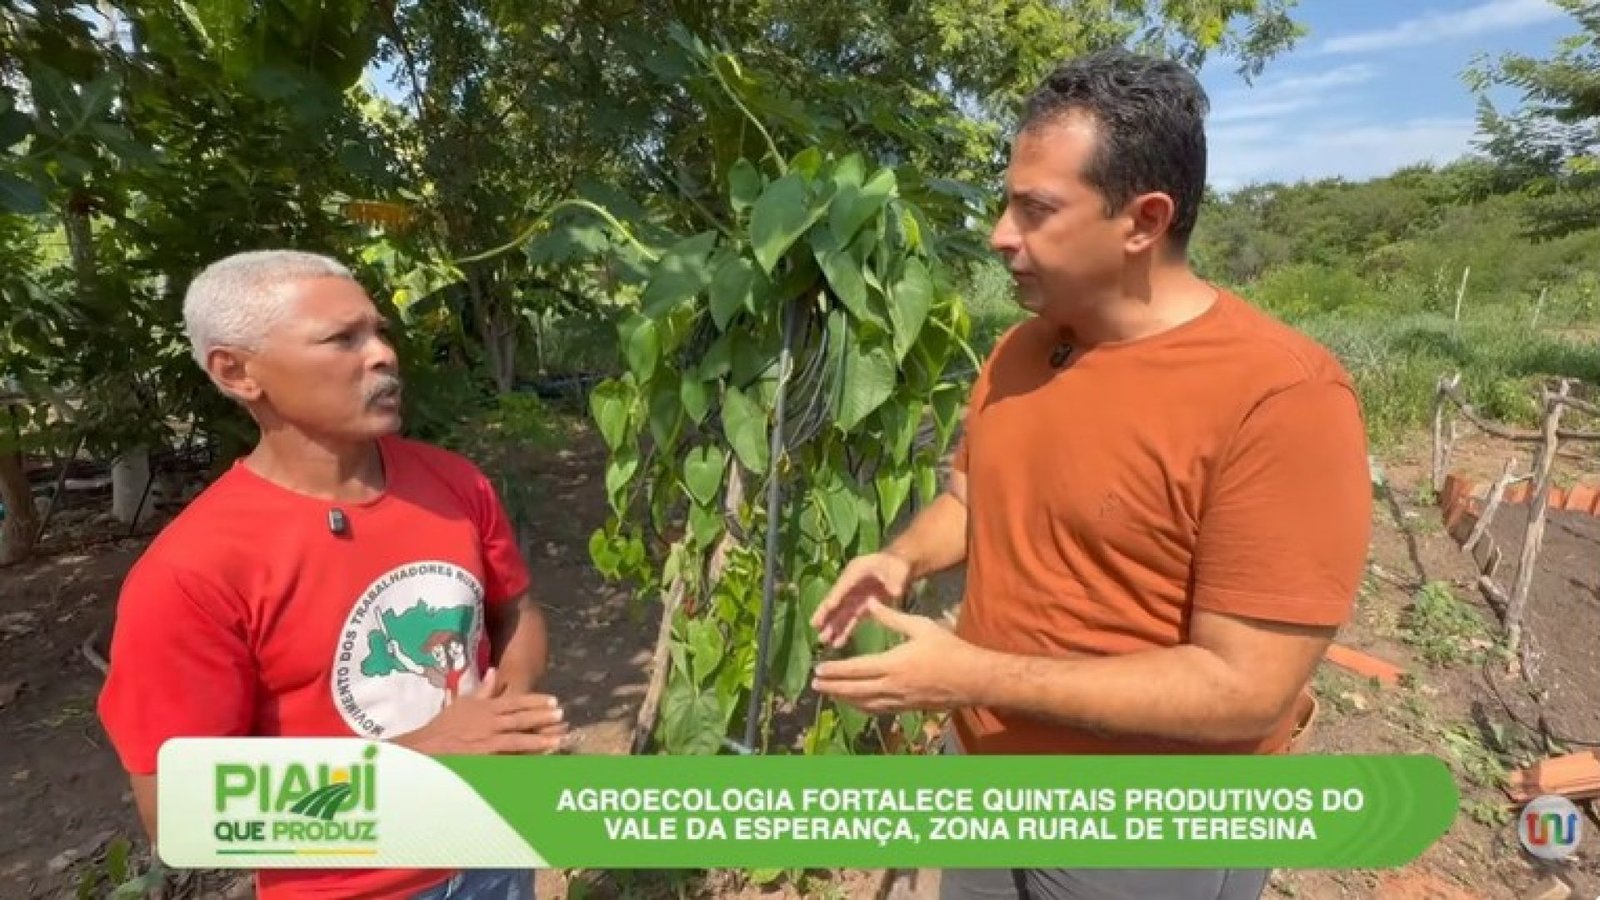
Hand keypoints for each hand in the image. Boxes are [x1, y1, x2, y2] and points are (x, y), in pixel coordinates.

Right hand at [395, 668, 571, 754]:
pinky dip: (524, 758)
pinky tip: (538, 760)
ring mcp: (487, 743)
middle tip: (562, 716)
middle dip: (543, 718)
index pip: (516, 702)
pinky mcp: (484, 760)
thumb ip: (482, 689)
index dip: (536, 701)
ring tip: (558, 739)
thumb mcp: (463, 702)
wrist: (427, 747)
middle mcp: (489, 724)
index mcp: (486, 709)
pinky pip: (508, 759)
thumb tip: (493, 671)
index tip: (553, 701)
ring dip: (539, 740)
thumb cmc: (445, 725)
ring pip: (518, 740)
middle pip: (521, 720)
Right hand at [811, 551, 912, 647]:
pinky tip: (838, 643)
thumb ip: (895, 581)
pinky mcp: (862, 606)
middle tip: (815, 627)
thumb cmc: (896, 564)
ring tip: (824, 641)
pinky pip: (851, 620)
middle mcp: (850, 585)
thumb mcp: (897, 569)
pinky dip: (845, 631)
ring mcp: (855, 596)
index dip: (834, 599)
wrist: (899, 565)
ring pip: (842, 613)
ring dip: (833, 626)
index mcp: (855, 572)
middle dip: (826, 615)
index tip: (826, 609)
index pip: (842, 587)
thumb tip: (895, 592)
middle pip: (836, 601)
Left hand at [811, 599, 985, 713]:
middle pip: (855, 690)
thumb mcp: (921, 626)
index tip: (818, 669)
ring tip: (829, 693)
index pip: (856, 669)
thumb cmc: (949, 648)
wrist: (973, 679)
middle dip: (832, 687)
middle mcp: (893, 686)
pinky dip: (862, 706)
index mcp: (894, 664)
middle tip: (814, 684)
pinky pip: (878, 709)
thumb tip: (869, 603)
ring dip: (844, 699)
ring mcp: (900, 700)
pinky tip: (855, 703)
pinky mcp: (908, 707)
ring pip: (864, 703)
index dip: (834, 671)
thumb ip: (892, 617)